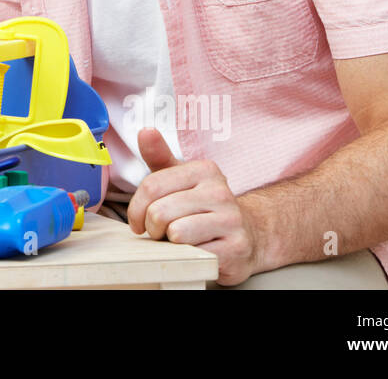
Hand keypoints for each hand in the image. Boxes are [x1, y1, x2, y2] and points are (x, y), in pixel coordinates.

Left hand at [127, 129, 264, 285]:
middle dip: (152, 228)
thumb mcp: (182, 178)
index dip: (136, 209)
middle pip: (160, 212)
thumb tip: (146, 131)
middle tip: (160, 232)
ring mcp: (231, 220)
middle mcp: (220, 191)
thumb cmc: (205, 207)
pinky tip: (196, 251)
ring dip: (169, 243)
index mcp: (204, 170)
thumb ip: (159, 156)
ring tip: (178, 241)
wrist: (251, 235)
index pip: (152, 186)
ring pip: (176, 232)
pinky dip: (187, 257)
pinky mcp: (236, 248)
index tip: (138, 220)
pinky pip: (194, 254)